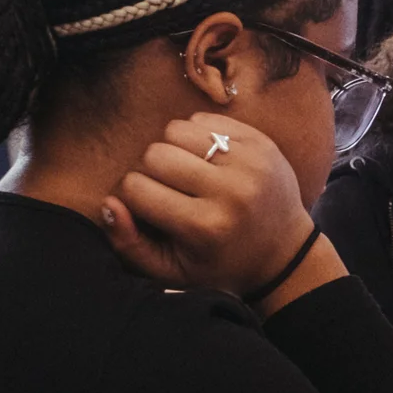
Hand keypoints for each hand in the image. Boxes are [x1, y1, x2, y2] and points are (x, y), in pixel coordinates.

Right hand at [102, 113, 344, 312]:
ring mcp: (249, 161)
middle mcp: (230, 191)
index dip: (130, 196)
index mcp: (205, 226)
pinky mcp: (260, 142)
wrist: (284, 251)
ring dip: (170, 149)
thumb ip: (130, 244)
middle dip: (148, 171)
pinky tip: (203, 160)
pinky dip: (194, 136)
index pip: (135, 188)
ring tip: (183, 173)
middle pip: (154, 154)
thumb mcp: (172, 271)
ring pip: (176, 129)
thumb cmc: (220, 264)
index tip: (146, 208)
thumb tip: (108, 202)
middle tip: (165, 190)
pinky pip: (204, 120)